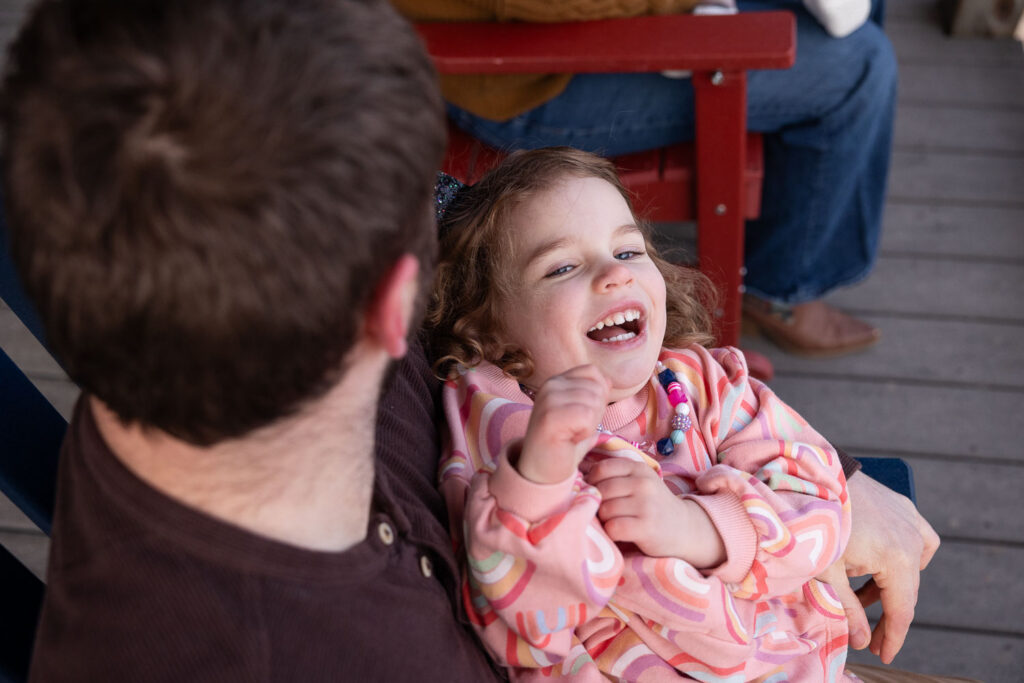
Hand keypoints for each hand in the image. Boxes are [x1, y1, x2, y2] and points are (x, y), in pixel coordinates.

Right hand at [516, 365, 608, 484]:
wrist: (542, 473)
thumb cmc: (563, 446)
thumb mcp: (582, 416)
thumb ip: (593, 396)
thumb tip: (609, 380)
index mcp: (556, 381)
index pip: (593, 372)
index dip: (598, 395)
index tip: (581, 416)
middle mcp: (550, 385)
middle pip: (596, 388)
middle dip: (596, 413)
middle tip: (575, 429)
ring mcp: (548, 399)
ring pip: (593, 402)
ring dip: (590, 424)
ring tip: (571, 434)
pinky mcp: (549, 416)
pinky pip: (586, 416)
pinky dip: (585, 432)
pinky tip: (569, 439)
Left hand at [585, 458, 723, 566]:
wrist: (684, 529)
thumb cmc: (652, 506)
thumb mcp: (639, 482)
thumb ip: (614, 477)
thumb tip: (576, 478)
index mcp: (638, 468)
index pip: (601, 468)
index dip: (592, 482)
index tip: (596, 493)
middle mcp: (643, 483)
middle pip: (600, 491)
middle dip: (597, 504)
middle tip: (606, 513)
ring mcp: (646, 505)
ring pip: (605, 510)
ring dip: (604, 520)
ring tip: (616, 522)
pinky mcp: (647, 527)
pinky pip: (613, 528)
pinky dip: (612, 533)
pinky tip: (621, 533)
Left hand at [817, 472, 939, 663]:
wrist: (813, 474)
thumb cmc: (816, 522)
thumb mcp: (827, 573)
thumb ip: (848, 610)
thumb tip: (862, 643)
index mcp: (898, 560)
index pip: (901, 611)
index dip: (892, 638)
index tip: (883, 655)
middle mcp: (912, 540)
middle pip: (907, 591)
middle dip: (888, 615)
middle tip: (870, 636)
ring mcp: (911, 520)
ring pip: (913, 567)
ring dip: (892, 585)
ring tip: (865, 596)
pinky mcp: (904, 507)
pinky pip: (919, 538)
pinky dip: (909, 555)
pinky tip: (888, 562)